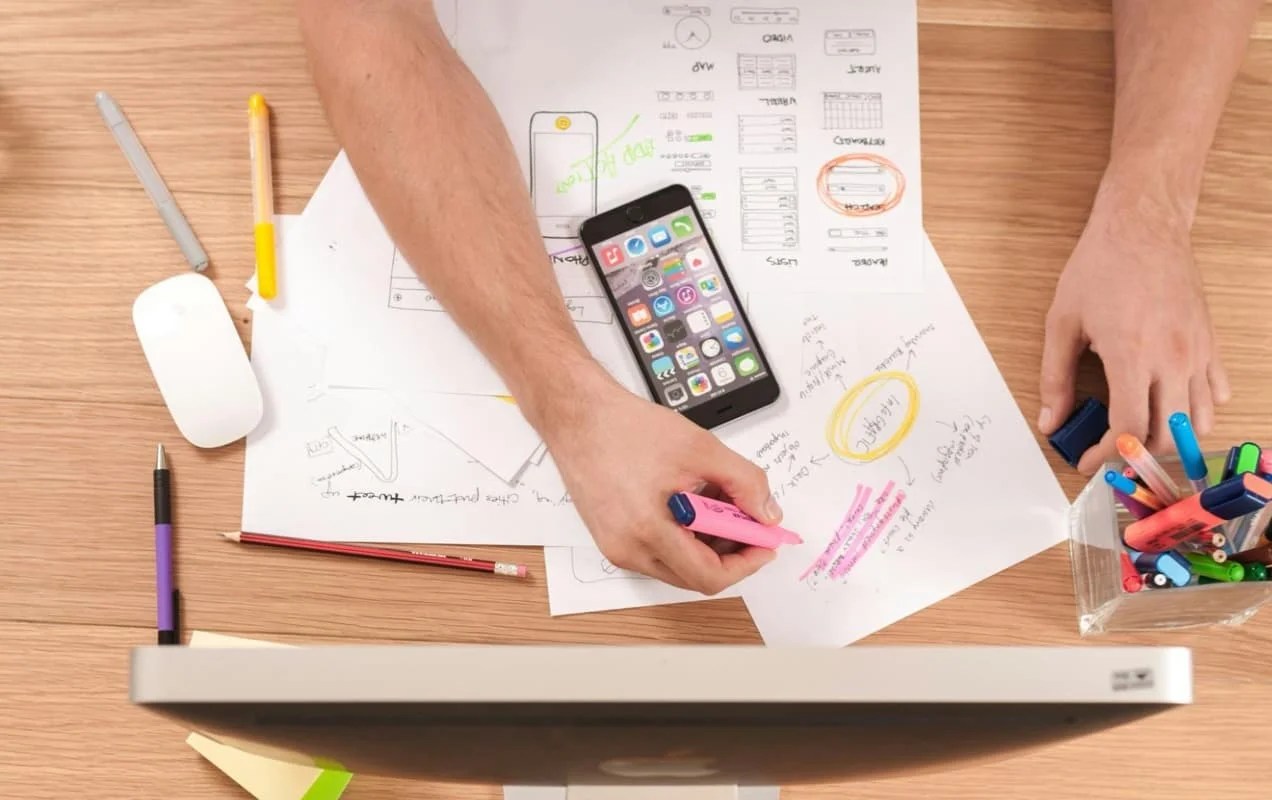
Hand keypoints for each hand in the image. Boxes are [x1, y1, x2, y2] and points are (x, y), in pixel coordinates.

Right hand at [540, 373, 781, 594]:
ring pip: (677, 565)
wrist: (578, 416)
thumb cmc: (625, 428)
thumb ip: (744, 482)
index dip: (746, 564)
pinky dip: (683, 535)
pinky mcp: (611, 537)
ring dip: (707, 543)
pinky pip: (657, 551)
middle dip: (729, 552)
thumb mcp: (701, 448)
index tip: (764, 543)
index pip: (709, 576)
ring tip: (717, 502)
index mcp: (647, 531)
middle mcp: (627, 550)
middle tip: (748, 521)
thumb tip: (767, 514)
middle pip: (694, 576)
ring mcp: (616, 547)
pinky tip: (692, 502)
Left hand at [1039, 182, 1229, 473]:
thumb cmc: (1100, 267)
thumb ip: (1055, 378)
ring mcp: (1197, 352)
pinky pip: (1215, 392)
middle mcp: (1172, 360)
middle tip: (1109, 451)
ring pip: (1198, 421)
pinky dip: (1197, 410)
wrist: (1143, 226)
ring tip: (1139, 433)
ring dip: (1169, 438)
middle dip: (1136, 455)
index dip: (1107, 456)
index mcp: (1132, 356)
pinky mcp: (1210, 342)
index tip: (1087, 461)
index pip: (1129, 430)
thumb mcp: (1062, 323)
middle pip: (1166, 436)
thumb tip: (1051, 421)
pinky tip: (1170, 405)